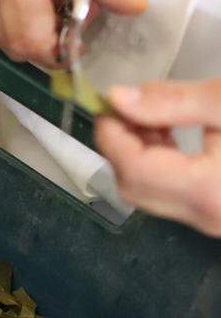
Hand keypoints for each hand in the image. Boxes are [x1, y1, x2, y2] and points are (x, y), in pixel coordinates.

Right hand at [0, 0, 147, 65]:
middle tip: (67, 13)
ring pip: (4, 43)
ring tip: (48, 1)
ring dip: (32, 35)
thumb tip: (138, 8)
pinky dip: (15, 25)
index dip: (60, 48)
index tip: (79, 35)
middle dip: (49, 43)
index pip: (33, 40)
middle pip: (18, 47)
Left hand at [96, 79, 220, 234]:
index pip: (133, 168)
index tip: (106, 102)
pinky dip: (156, 162)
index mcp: (208, 192)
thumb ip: (174, 101)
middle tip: (123, 105)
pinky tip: (165, 129)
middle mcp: (205, 216)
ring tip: (146, 112)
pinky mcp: (213, 211)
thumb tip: (119, 99)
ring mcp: (209, 219)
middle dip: (119, 143)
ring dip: (136, 152)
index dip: (111, 133)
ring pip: (147, 191)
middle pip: (133, 185)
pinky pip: (168, 192)